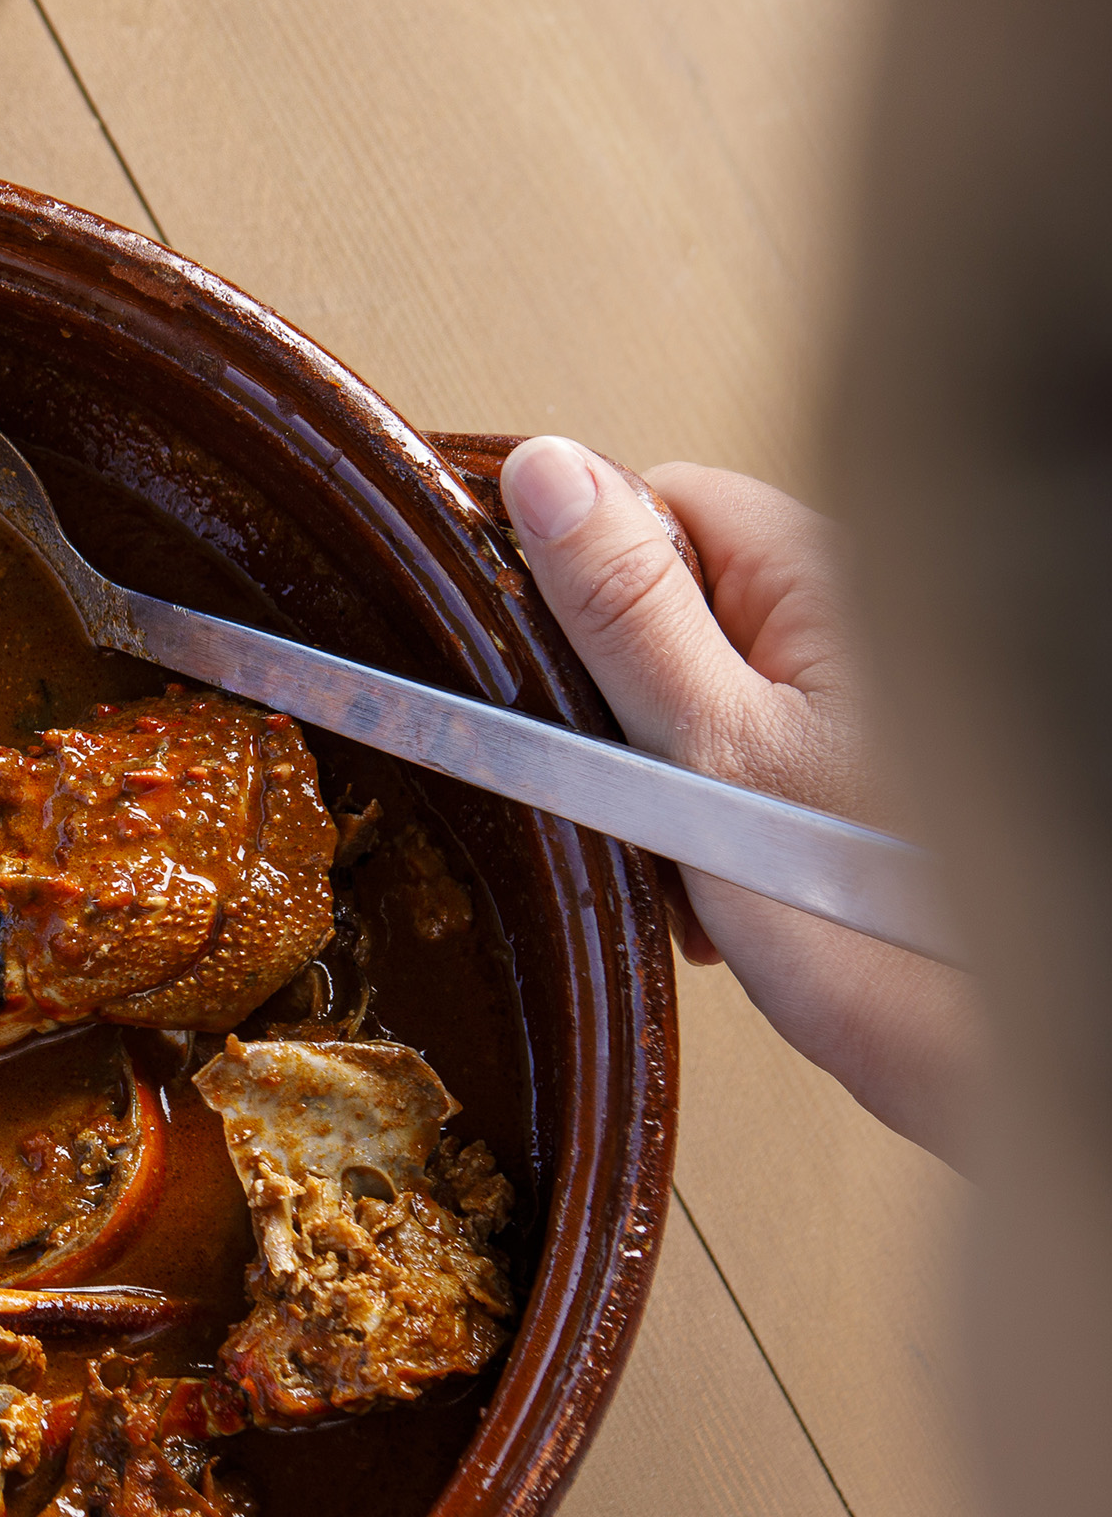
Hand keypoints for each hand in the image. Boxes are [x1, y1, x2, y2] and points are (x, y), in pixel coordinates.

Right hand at [499, 436, 977, 1155]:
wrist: (967, 1043)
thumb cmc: (868, 912)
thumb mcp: (705, 746)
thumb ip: (623, 608)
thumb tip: (548, 474)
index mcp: (822, 577)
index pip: (659, 501)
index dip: (590, 584)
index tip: (568, 675)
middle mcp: (844, 618)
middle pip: (668, 595)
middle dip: (621, 697)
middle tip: (631, 782)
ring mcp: (844, 693)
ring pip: (689, 683)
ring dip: (657, 766)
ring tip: (682, 848)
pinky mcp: (836, 766)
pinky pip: (729, 749)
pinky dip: (702, 810)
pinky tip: (715, 873)